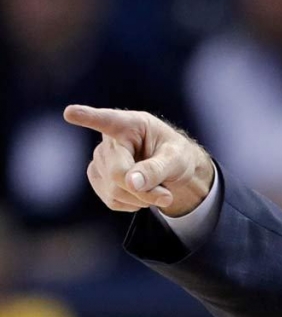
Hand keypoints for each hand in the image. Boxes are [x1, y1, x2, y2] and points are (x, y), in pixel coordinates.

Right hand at [63, 105, 214, 216]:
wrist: (173, 170)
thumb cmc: (176, 156)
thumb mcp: (177, 159)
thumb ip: (157, 169)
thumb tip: (131, 183)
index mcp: (131, 124)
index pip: (106, 120)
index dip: (87, 117)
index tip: (70, 113)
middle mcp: (109, 140)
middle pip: (117, 173)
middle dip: (144, 190)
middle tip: (166, 196)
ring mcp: (100, 159)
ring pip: (113, 190)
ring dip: (140, 198)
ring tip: (156, 189)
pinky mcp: (97, 178)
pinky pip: (112, 200)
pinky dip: (132, 203)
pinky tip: (141, 193)